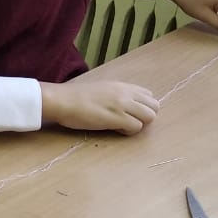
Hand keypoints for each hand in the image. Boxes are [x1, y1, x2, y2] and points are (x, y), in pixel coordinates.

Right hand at [41, 79, 158, 134]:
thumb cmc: (76, 96)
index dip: (142, 106)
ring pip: (149, 117)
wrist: (62, 100)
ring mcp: (122, 105)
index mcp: (122, 86)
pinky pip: (136, 127)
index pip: (149, 95)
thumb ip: (116, 95)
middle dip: (145, 117)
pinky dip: (128, 131)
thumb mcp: (101, 89)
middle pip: (154, 107)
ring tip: (122, 126)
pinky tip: (115, 129)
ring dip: (138, 124)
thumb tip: (123, 106)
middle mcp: (126, 93)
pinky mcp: (116, 118)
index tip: (130, 112)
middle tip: (129, 121)